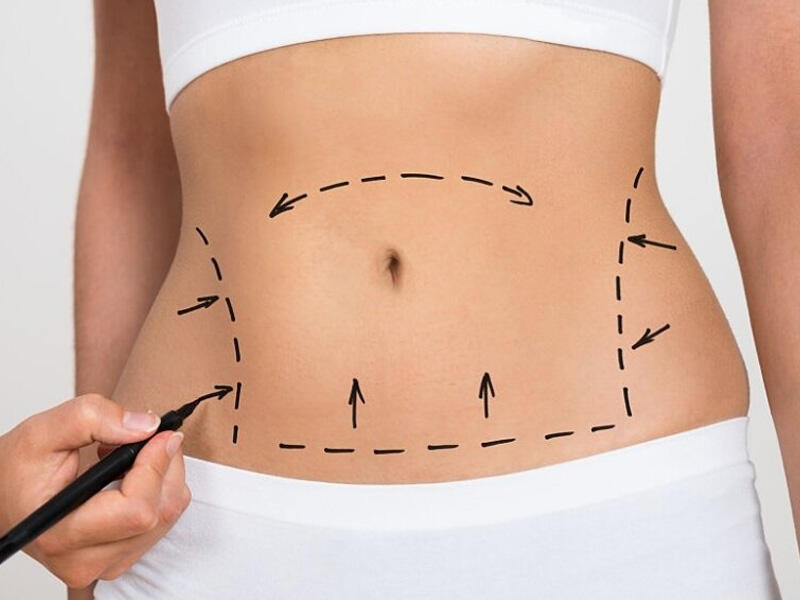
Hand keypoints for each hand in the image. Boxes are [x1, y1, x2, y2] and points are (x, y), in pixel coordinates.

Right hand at [0, 393, 190, 587]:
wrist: (6, 496)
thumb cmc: (18, 469)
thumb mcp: (44, 431)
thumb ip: (93, 418)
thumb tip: (147, 425)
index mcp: (60, 535)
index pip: (135, 509)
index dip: (155, 466)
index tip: (160, 433)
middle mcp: (85, 560)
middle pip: (158, 511)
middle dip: (164, 464)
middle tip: (146, 436)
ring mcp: (105, 564)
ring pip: (167, 515)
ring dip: (163, 475)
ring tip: (127, 457)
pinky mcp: (121, 557)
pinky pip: (163, 520)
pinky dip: (159, 489)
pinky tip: (131, 476)